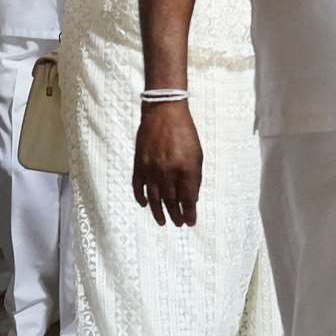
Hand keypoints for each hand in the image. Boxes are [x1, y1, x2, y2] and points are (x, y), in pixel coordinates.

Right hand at [133, 101, 202, 226]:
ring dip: (158, 212)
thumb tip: (192, 197)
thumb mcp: (197, 154)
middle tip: (178, 223)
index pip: (188, 199)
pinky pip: (138, 186)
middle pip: (171, 201)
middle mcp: (168, 171)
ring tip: (162, 221)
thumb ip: (194, 177)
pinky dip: (140, 197)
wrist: (163, 112)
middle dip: (176, 215)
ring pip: (154, 198)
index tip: (191, 222)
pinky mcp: (139, 163)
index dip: (190, 213)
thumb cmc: (185, 132)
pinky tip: (144, 204)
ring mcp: (151, 168)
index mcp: (186, 169)